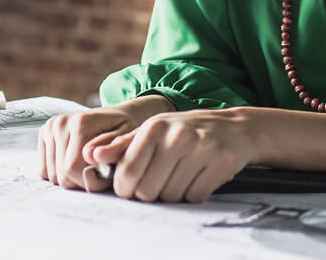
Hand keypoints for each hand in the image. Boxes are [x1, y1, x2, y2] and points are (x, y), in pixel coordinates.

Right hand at [37, 95, 172, 191]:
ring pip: (52, 175)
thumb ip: (113, 148)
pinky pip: (44, 170)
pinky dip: (59, 172)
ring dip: (71, 177)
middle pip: (61, 175)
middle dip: (81, 180)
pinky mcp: (45, 133)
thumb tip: (91, 155)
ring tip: (89, 163)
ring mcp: (51, 127)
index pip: (72, 169)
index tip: (107, 173)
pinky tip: (75, 160)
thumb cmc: (127, 130)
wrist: (121, 116)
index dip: (90, 180)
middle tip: (98, 168)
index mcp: (80, 122)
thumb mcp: (129, 138)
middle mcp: (61, 123)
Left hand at [85, 108, 254, 202]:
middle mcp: (176, 135)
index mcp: (154, 128)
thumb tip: (92, 155)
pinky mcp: (220, 162)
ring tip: (181, 175)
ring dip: (173, 194)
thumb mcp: (153, 131)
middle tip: (161, 180)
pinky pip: (195, 197)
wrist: (234, 128)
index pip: (127, 174)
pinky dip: (194, 194)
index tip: (133, 187)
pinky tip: (198, 177)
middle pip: (148, 191)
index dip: (127, 188)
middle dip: (151, 193)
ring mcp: (200, 148)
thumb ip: (122, 145)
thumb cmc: (185, 131)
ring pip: (171, 197)